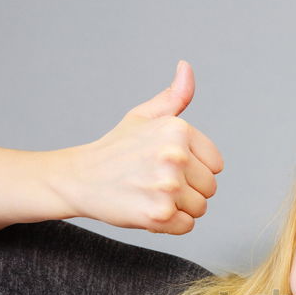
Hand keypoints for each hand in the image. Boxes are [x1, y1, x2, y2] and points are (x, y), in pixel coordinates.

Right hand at [64, 60, 224, 233]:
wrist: (80, 178)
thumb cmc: (116, 149)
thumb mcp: (144, 117)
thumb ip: (174, 97)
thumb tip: (186, 67)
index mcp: (178, 130)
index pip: (216, 165)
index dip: (195, 170)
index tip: (168, 166)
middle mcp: (175, 156)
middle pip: (210, 189)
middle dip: (188, 191)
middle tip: (156, 183)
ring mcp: (167, 186)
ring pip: (199, 209)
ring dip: (178, 208)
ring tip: (150, 195)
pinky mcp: (159, 213)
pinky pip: (186, 227)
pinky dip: (170, 225)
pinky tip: (147, 209)